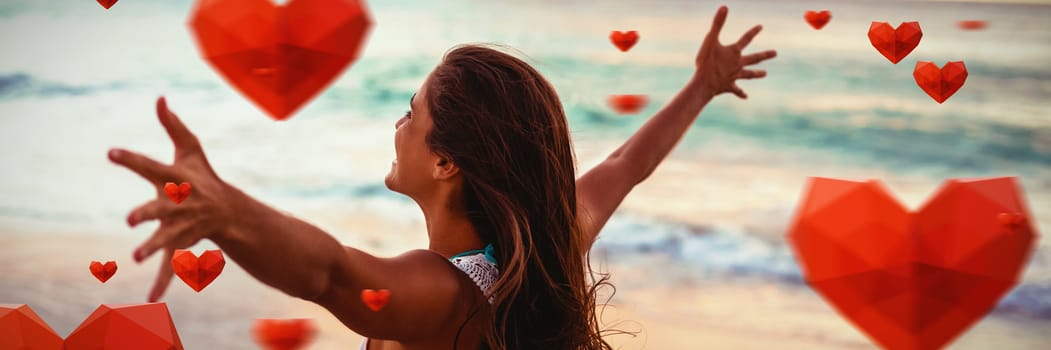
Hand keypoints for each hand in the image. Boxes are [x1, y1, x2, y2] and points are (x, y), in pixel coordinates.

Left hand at [108, 96, 234, 301]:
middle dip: (148, 213)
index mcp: (176, 179)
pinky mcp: (180, 244)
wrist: (228, 211)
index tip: (110, 153)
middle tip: (131, 218)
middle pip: (161, 207)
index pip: (150, 166)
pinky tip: (150, 299)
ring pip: (165, 239)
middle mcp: (179, 203)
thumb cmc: (203, 176)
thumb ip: (173, 126)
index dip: (131, 160)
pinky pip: (170, 266)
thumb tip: (160, 97)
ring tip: (135, 257)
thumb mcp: (191, 150)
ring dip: (152, 247)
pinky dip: (162, 283)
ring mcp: (181, 226)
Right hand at [694, 6, 776, 98]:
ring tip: (765, 74)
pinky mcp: (728, 86)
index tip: (761, 27)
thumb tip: (724, 7)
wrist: (704, 84)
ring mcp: (734, 76)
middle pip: (754, 59)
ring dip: (756, 74)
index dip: (753, 32)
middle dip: (764, 55)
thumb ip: (717, 24)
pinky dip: (741, 93)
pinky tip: (746, 96)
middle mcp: (737, 64)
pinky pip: (736, 90)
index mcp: (734, 52)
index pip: (746, 39)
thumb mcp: (710, 40)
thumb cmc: (706, 62)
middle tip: (775, 53)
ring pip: (748, 75)